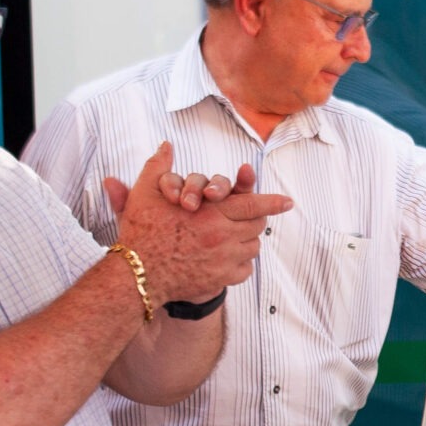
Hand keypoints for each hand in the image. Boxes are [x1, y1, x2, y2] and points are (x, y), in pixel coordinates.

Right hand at [111, 143, 291, 302]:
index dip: (272, 202)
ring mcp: (223, 260)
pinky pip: (244, 270)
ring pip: (252, 247)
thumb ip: (158, 167)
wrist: (137, 276)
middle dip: (257, 219)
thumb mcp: (145, 193)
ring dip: (248, 240)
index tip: (288, 201)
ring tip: (235, 235)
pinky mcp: (220, 280)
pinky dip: (241, 263)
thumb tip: (165, 144)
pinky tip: (229, 257)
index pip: (252, 204)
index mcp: (211, 212)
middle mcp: (222, 236)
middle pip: (257, 225)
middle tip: (253, 217)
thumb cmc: (141, 232)